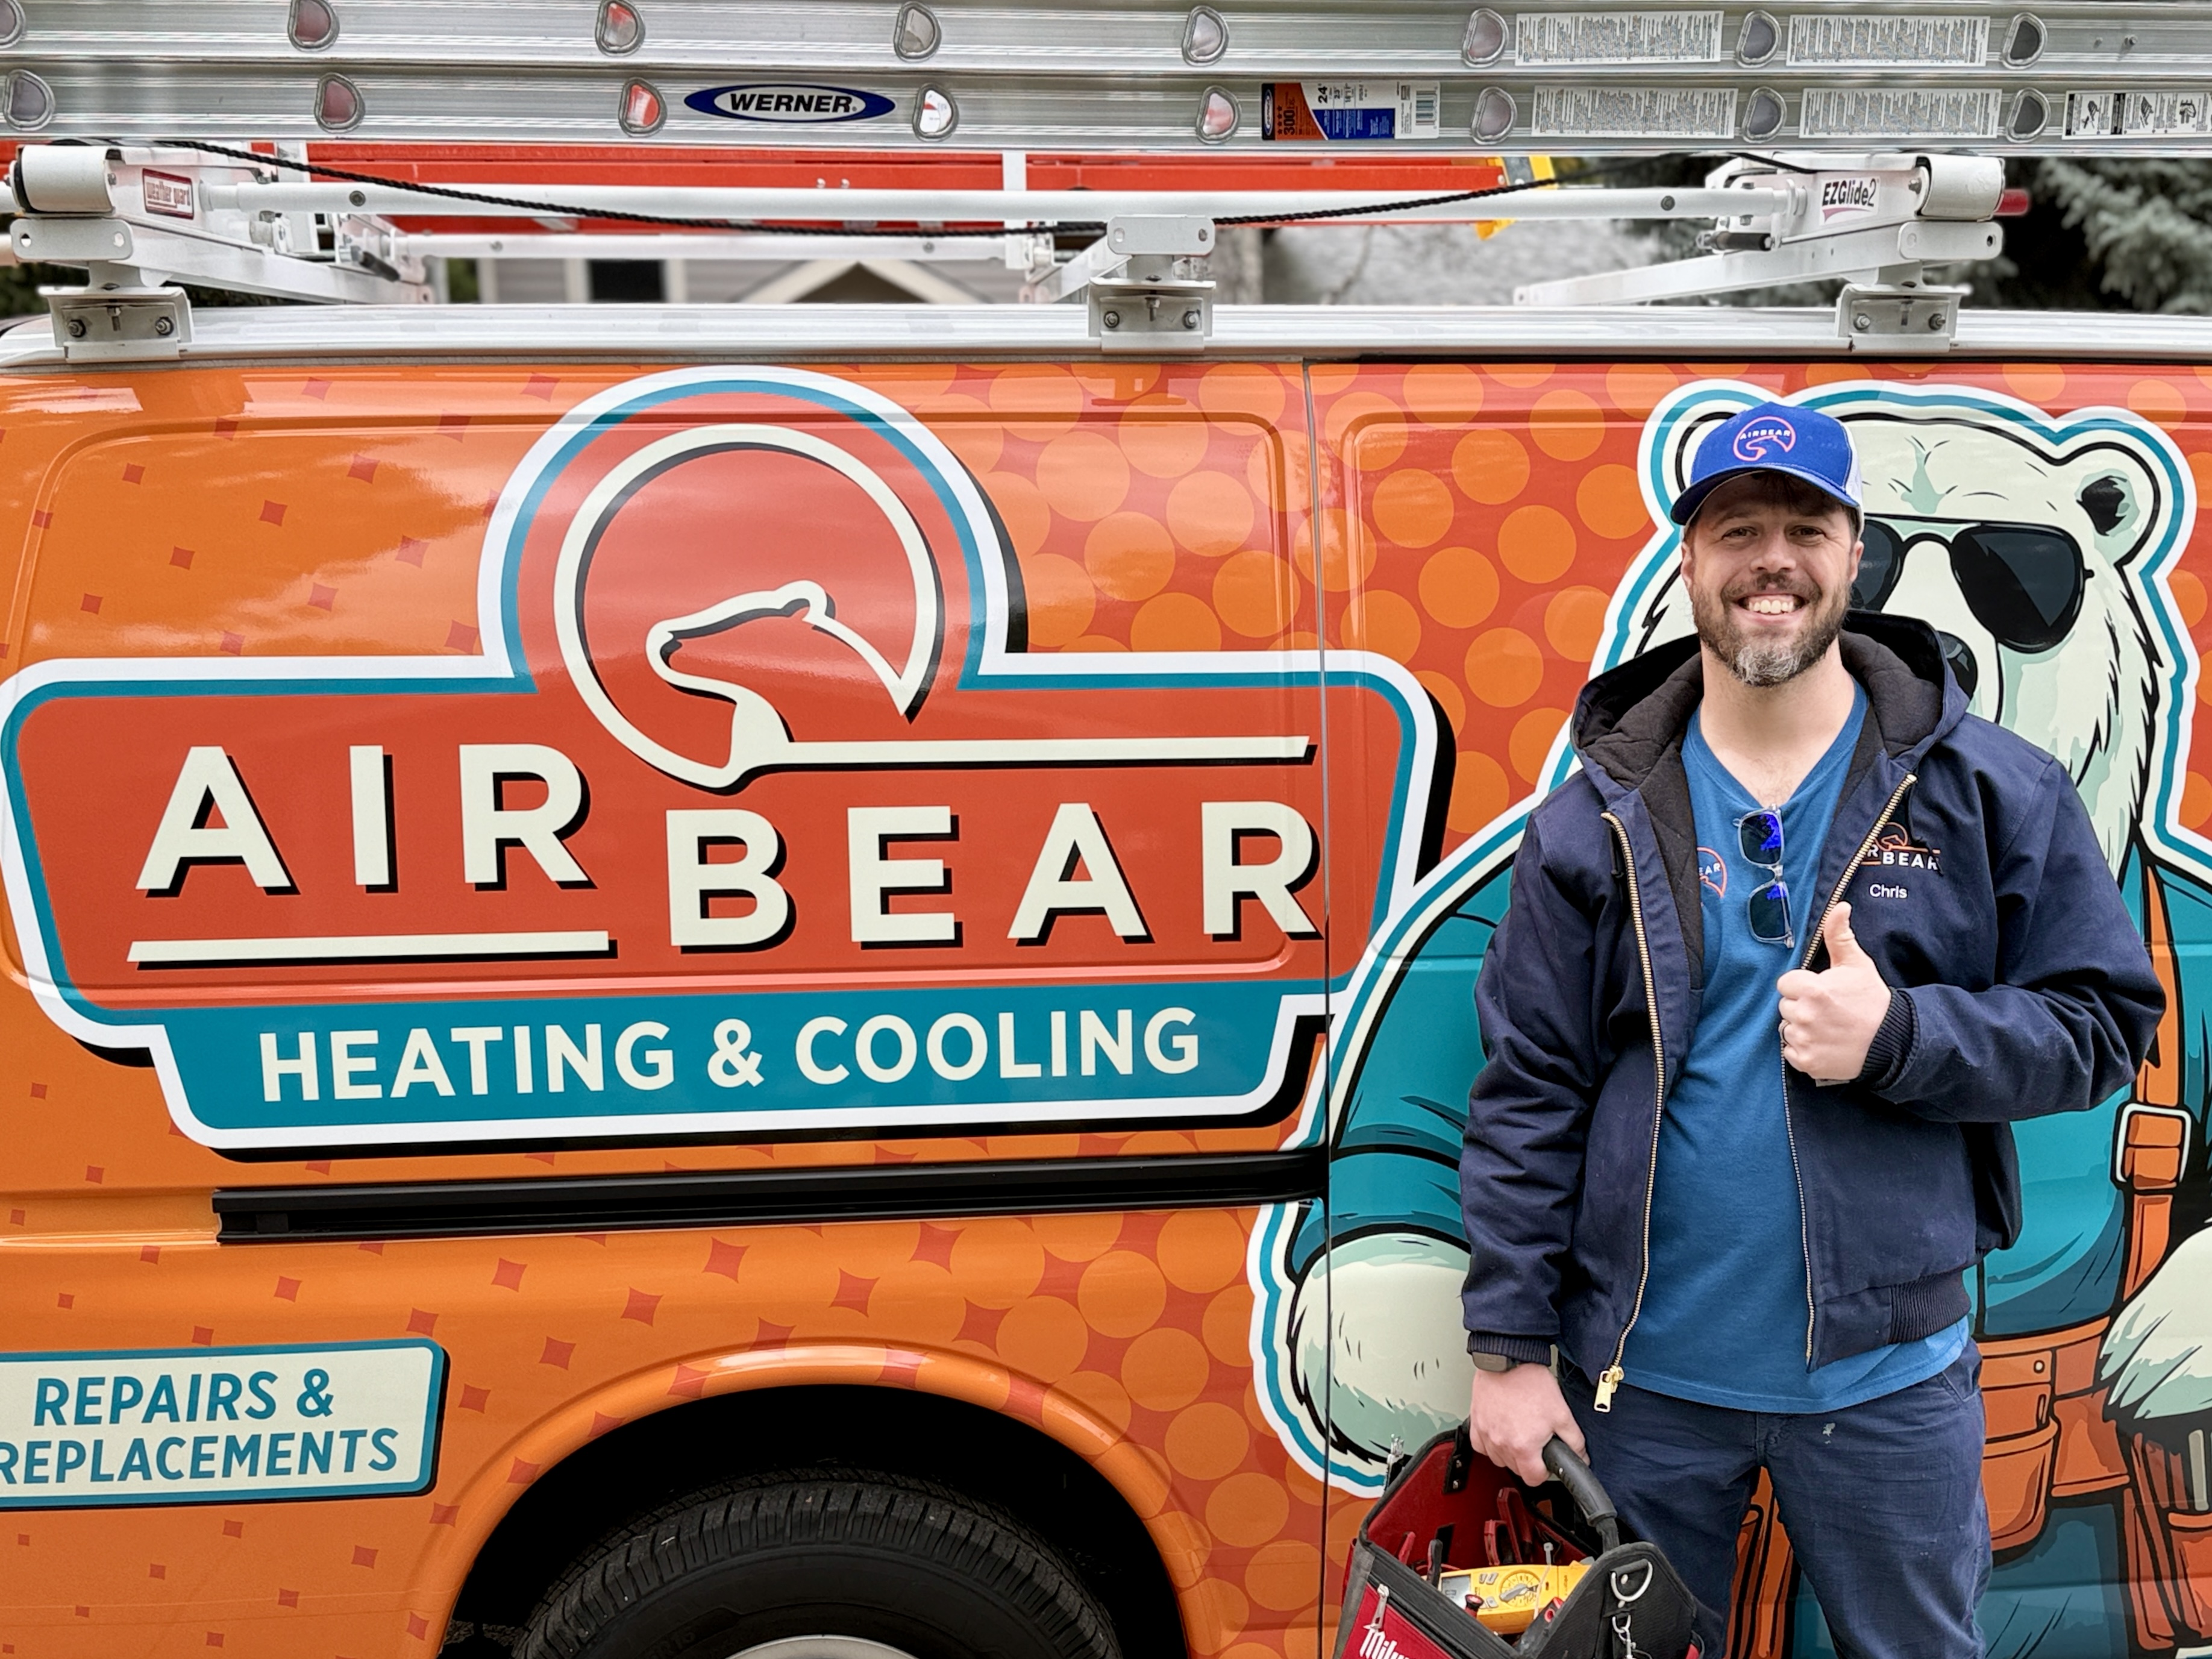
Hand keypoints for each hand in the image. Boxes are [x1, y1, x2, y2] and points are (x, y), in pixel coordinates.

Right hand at [1467, 1362, 1585, 1485]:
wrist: (1508, 1359)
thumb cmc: (1530, 1382)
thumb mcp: (1562, 1413)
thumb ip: (1575, 1441)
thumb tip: (1582, 1457)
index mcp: (1524, 1446)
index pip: (1534, 1479)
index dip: (1544, 1473)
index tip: (1545, 1462)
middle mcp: (1502, 1444)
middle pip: (1516, 1470)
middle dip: (1528, 1462)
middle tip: (1536, 1442)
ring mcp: (1486, 1434)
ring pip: (1498, 1459)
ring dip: (1509, 1454)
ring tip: (1519, 1434)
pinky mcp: (1476, 1423)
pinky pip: (1480, 1446)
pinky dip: (1490, 1444)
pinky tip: (1500, 1433)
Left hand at [1776, 903, 1891, 1084]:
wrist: (1892, 1041)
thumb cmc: (1872, 1000)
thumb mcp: (1857, 964)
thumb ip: (1839, 935)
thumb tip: (1839, 906)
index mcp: (1813, 990)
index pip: (1786, 984)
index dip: (1802, 986)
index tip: (1820, 991)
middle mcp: (1804, 1016)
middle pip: (1785, 1006)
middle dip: (1801, 1006)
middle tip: (1827, 1010)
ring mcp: (1805, 1041)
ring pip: (1787, 1029)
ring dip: (1801, 1028)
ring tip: (1828, 1027)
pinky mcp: (1807, 1062)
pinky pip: (1790, 1052)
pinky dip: (1804, 1049)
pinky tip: (1825, 1043)